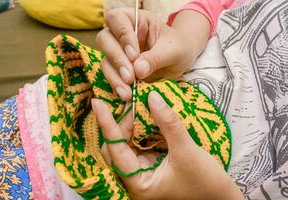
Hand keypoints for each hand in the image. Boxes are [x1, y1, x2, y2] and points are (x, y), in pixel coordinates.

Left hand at [92, 91, 243, 199]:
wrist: (220, 196)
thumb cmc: (205, 181)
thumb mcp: (187, 151)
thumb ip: (168, 123)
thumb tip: (152, 96)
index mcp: (139, 183)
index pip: (115, 150)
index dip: (106, 124)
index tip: (98, 103)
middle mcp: (136, 179)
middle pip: (115, 148)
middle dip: (120, 124)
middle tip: (132, 102)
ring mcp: (142, 172)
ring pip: (125, 145)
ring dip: (130, 125)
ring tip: (138, 105)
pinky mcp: (150, 165)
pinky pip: (137, 144)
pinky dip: (139, 129)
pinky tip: (145, 116)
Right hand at [96, 8, 196, 100]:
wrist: (182, 61)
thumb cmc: (179, 48)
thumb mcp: (173, 51)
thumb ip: (156, 57)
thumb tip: (137, 70)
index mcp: (137, 21)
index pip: (117, 19)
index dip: (122, 35)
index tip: (134, 55)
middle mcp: (123, 34)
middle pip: (105, 40)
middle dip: (117, 59)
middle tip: (130, 77)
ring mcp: (119, 52)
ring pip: (106, 60)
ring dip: (115, 77)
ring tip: (129, 92)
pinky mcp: (119, 69)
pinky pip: (111, 76)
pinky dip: (117, 86)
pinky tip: (127, 95)